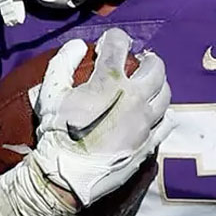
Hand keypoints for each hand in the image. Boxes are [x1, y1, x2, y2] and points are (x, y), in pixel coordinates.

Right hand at [26, 28, 172, 207]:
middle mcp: (134, 97)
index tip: (108, 43)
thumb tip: (78, 45)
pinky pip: (166, 123)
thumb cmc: (56, 132)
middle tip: (139, 62)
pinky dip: (162, 114)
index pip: (119, 44)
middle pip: (155, 67)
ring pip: (165, 94)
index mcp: (110, 80)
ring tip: (147, 87)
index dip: (113, 39)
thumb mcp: (50, 93)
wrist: (66, 176)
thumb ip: (63, 63)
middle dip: (147, 59)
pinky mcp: (149, 143)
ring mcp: (145, 122)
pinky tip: (153, 115)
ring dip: (158, 85)